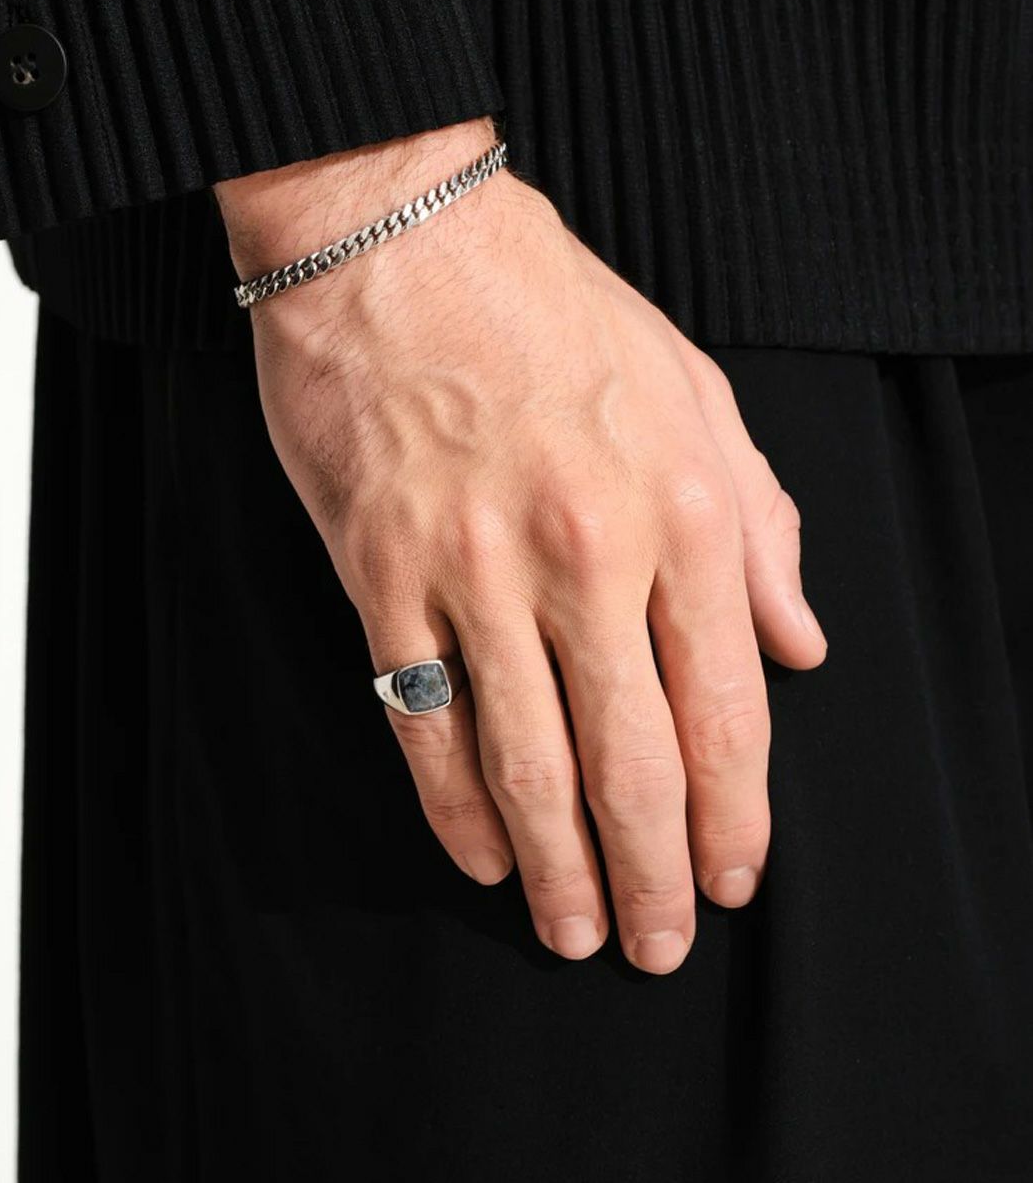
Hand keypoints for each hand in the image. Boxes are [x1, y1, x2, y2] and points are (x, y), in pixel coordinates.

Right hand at [215, 119, 827, 974]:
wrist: (393, 234)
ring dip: (558, 868)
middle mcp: (587, 554)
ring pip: (530, 762)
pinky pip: (420, 719)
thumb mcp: (693, 386)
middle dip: (655, 873)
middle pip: (633, 760)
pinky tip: (481, 855)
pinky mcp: (382, 574)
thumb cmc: (546, 303)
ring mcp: (475, 571)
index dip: (736, 814)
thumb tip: (800, 646)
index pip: (727, 705)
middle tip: (659, 947)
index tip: (736, 880)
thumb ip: (756, 523)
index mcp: (681, 509)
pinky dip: (454, 803)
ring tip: (573, 933)